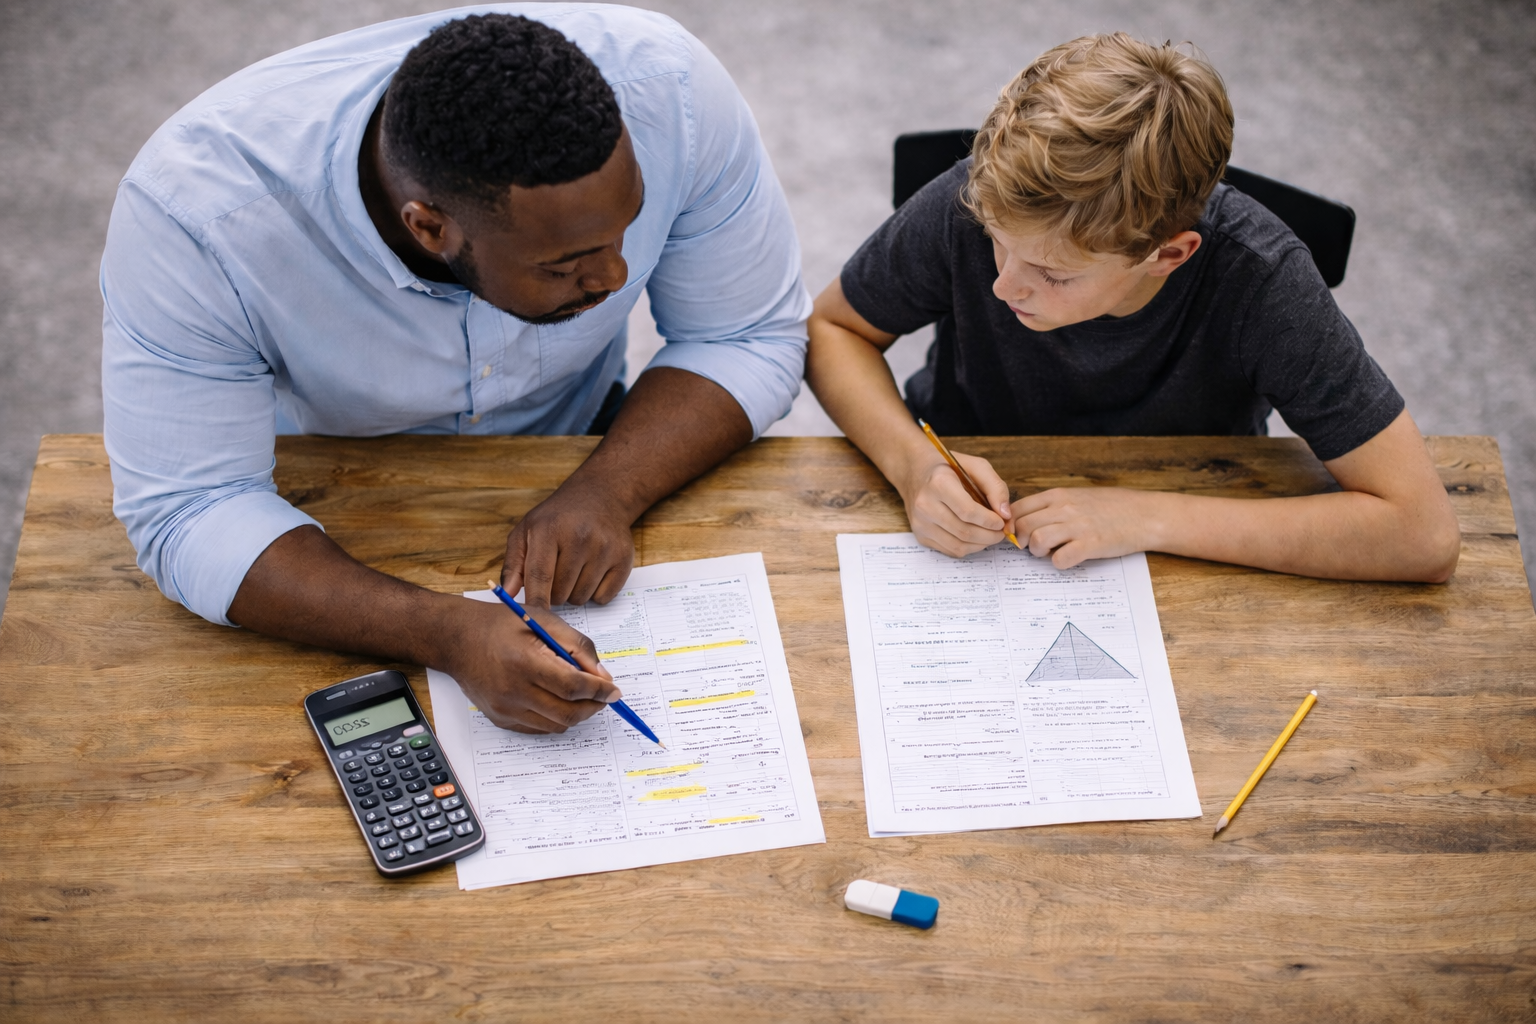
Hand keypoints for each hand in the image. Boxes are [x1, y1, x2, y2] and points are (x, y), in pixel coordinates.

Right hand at [442, 597, 620, 733]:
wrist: (457, 639)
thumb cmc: (502, 625)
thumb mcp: (545, 622)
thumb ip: (578, 647)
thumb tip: (602, 677)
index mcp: (525, 661)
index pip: (573, 687)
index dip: (599, 691)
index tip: (614, 691)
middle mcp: (513, 690)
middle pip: (568, 713)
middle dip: (593, 707)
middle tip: (603, 697)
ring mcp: (505, 709)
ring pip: (556, 725)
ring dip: (576, 714)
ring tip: (580, 696)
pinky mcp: (500, 719)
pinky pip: (539, 728)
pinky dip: (556, 717)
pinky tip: (556, 699)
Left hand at [503, 482, 634, 606]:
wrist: (600, 496)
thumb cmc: (557, 518)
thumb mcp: (527, 531)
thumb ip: (514, 564)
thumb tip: (506, 595)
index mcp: (550, 530)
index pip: (540, 576)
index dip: (535, 602)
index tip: (532, 619)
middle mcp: (580, 538)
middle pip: (560, 593)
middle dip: (553, 592)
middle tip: (556, 572)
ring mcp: (605, 548)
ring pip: (581, 598)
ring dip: (574, 592)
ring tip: (575, 569)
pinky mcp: (624, 559)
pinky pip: (603, 597)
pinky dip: (595, 592)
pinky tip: (593, 571)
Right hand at [900, 450, 1013, 557]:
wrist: (915, 472)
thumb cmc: (948, 468)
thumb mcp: (975, 466)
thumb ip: (995, 487)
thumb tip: (1006, 514)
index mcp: (939, 483)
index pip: (968, 511)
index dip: (990, 521)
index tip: (1003, 521)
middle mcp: (925, 505)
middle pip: (964, 531)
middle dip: (989, 536)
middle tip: (1001, 532)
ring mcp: (920, 523)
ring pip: (958, 545)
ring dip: (981, 544)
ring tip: (991, 535)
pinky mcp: (920, 535)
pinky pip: (950, 550)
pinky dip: (968, 548)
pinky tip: (975, 537)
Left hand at [1013, 487, 1158, 567]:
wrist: (1145, 514)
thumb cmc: (1113, 506)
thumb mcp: (1078, 496)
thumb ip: (1054, 505)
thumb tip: (1027, 518)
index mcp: (1059, 495)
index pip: (1018, 508)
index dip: (1011, 524)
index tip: (1017, 534)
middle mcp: (1065, 508)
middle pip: (1022, 525)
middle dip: (1021, 540)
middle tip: (1033, 546)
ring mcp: (1077, 527)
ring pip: (1036, 540)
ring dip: (1037, 552)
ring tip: (1049, 553)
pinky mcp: (1091, 545)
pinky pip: (1060, 559)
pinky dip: (1059, 563)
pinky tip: (1068, 559)